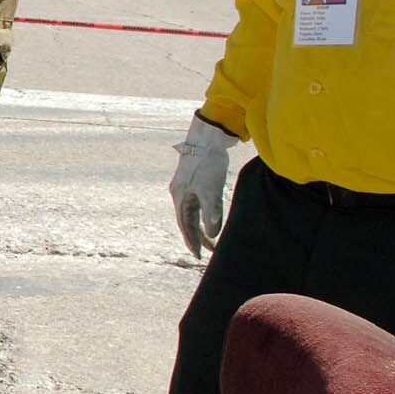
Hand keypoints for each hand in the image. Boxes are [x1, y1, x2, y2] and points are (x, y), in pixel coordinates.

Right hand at [169, 115, 236, 257]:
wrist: (207, 139)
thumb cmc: (208, 163)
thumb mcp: (211, 190)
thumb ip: (212, 212)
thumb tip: (214, 234)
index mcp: (180, 197)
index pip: (185, 224)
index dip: (192, 240)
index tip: (199, 254)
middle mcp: (180, 194)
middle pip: (187, 220)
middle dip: (197, 236)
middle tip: (208, 251)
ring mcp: (186, 187)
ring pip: (192, 213)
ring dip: (200, 226)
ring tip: (211, 238)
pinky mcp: (194, 181)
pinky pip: (196, 204)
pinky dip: (203, 214)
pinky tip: (210, 217)